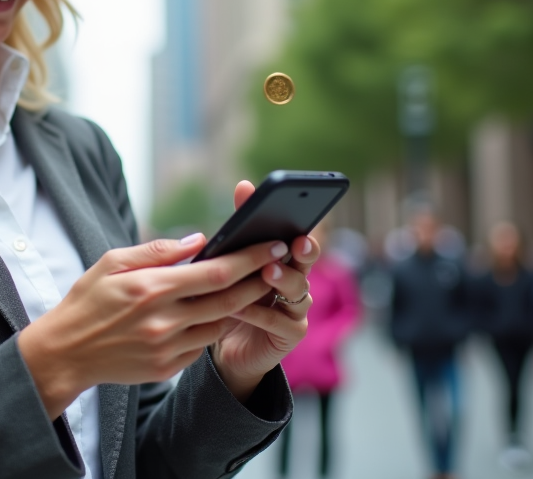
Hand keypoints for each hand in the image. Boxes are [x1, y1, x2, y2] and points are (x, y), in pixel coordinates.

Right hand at [18, 232, 288, 418]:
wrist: (65, 353)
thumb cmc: (87, 300)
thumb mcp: (113, 262)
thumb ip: (157, 251)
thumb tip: (198, 239)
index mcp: (152, 288)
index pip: (217, 272)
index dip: (251, 258)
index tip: (272, 245)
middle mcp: (164, 321)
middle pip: (230, 300)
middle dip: (259, 280)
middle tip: (279, 264)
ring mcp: (167, 348)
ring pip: (220, 325)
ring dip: (239, 306)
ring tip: (251, 288)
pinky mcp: (167, 369)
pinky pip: (201, 346)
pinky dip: (210, 328)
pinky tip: (211, 315)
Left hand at [211, 180, 319, 401]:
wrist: (226, 347)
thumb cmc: (231, 296)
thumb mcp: (232, 260)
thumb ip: (242, 225)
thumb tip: (244, 185)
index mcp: (285, 260)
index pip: (298, 239)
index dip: (300, 227)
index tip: (295, 215)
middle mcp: (296, 282)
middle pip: (306, 262)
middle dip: (304, 250)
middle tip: (296, 242)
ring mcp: (296, 309)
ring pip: (298, 291)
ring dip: (282, 279)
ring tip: (266, 271)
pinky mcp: (289, 334)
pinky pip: (279, 321)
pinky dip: (259, 313)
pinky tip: (239, 307)